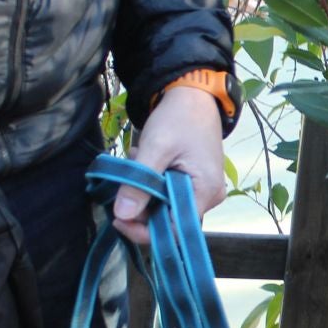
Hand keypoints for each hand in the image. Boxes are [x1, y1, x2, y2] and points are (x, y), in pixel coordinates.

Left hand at [113, 83, 228, 242]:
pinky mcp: (195, 183)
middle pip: (169, 221)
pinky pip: (170, 195)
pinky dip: (153, 184)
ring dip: (146, 191)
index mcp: (206, 192)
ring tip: (139, 159)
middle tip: (128, 176)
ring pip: (166, 207)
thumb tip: (122, 215)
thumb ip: (139, 182)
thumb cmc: (179, 118)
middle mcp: (210, 197)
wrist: (195, 96)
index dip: (144, 230)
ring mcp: (204, 191)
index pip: (175, 230)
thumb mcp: (155, 148)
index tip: (118, 217)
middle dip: (142, 204)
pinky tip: (148, 160)